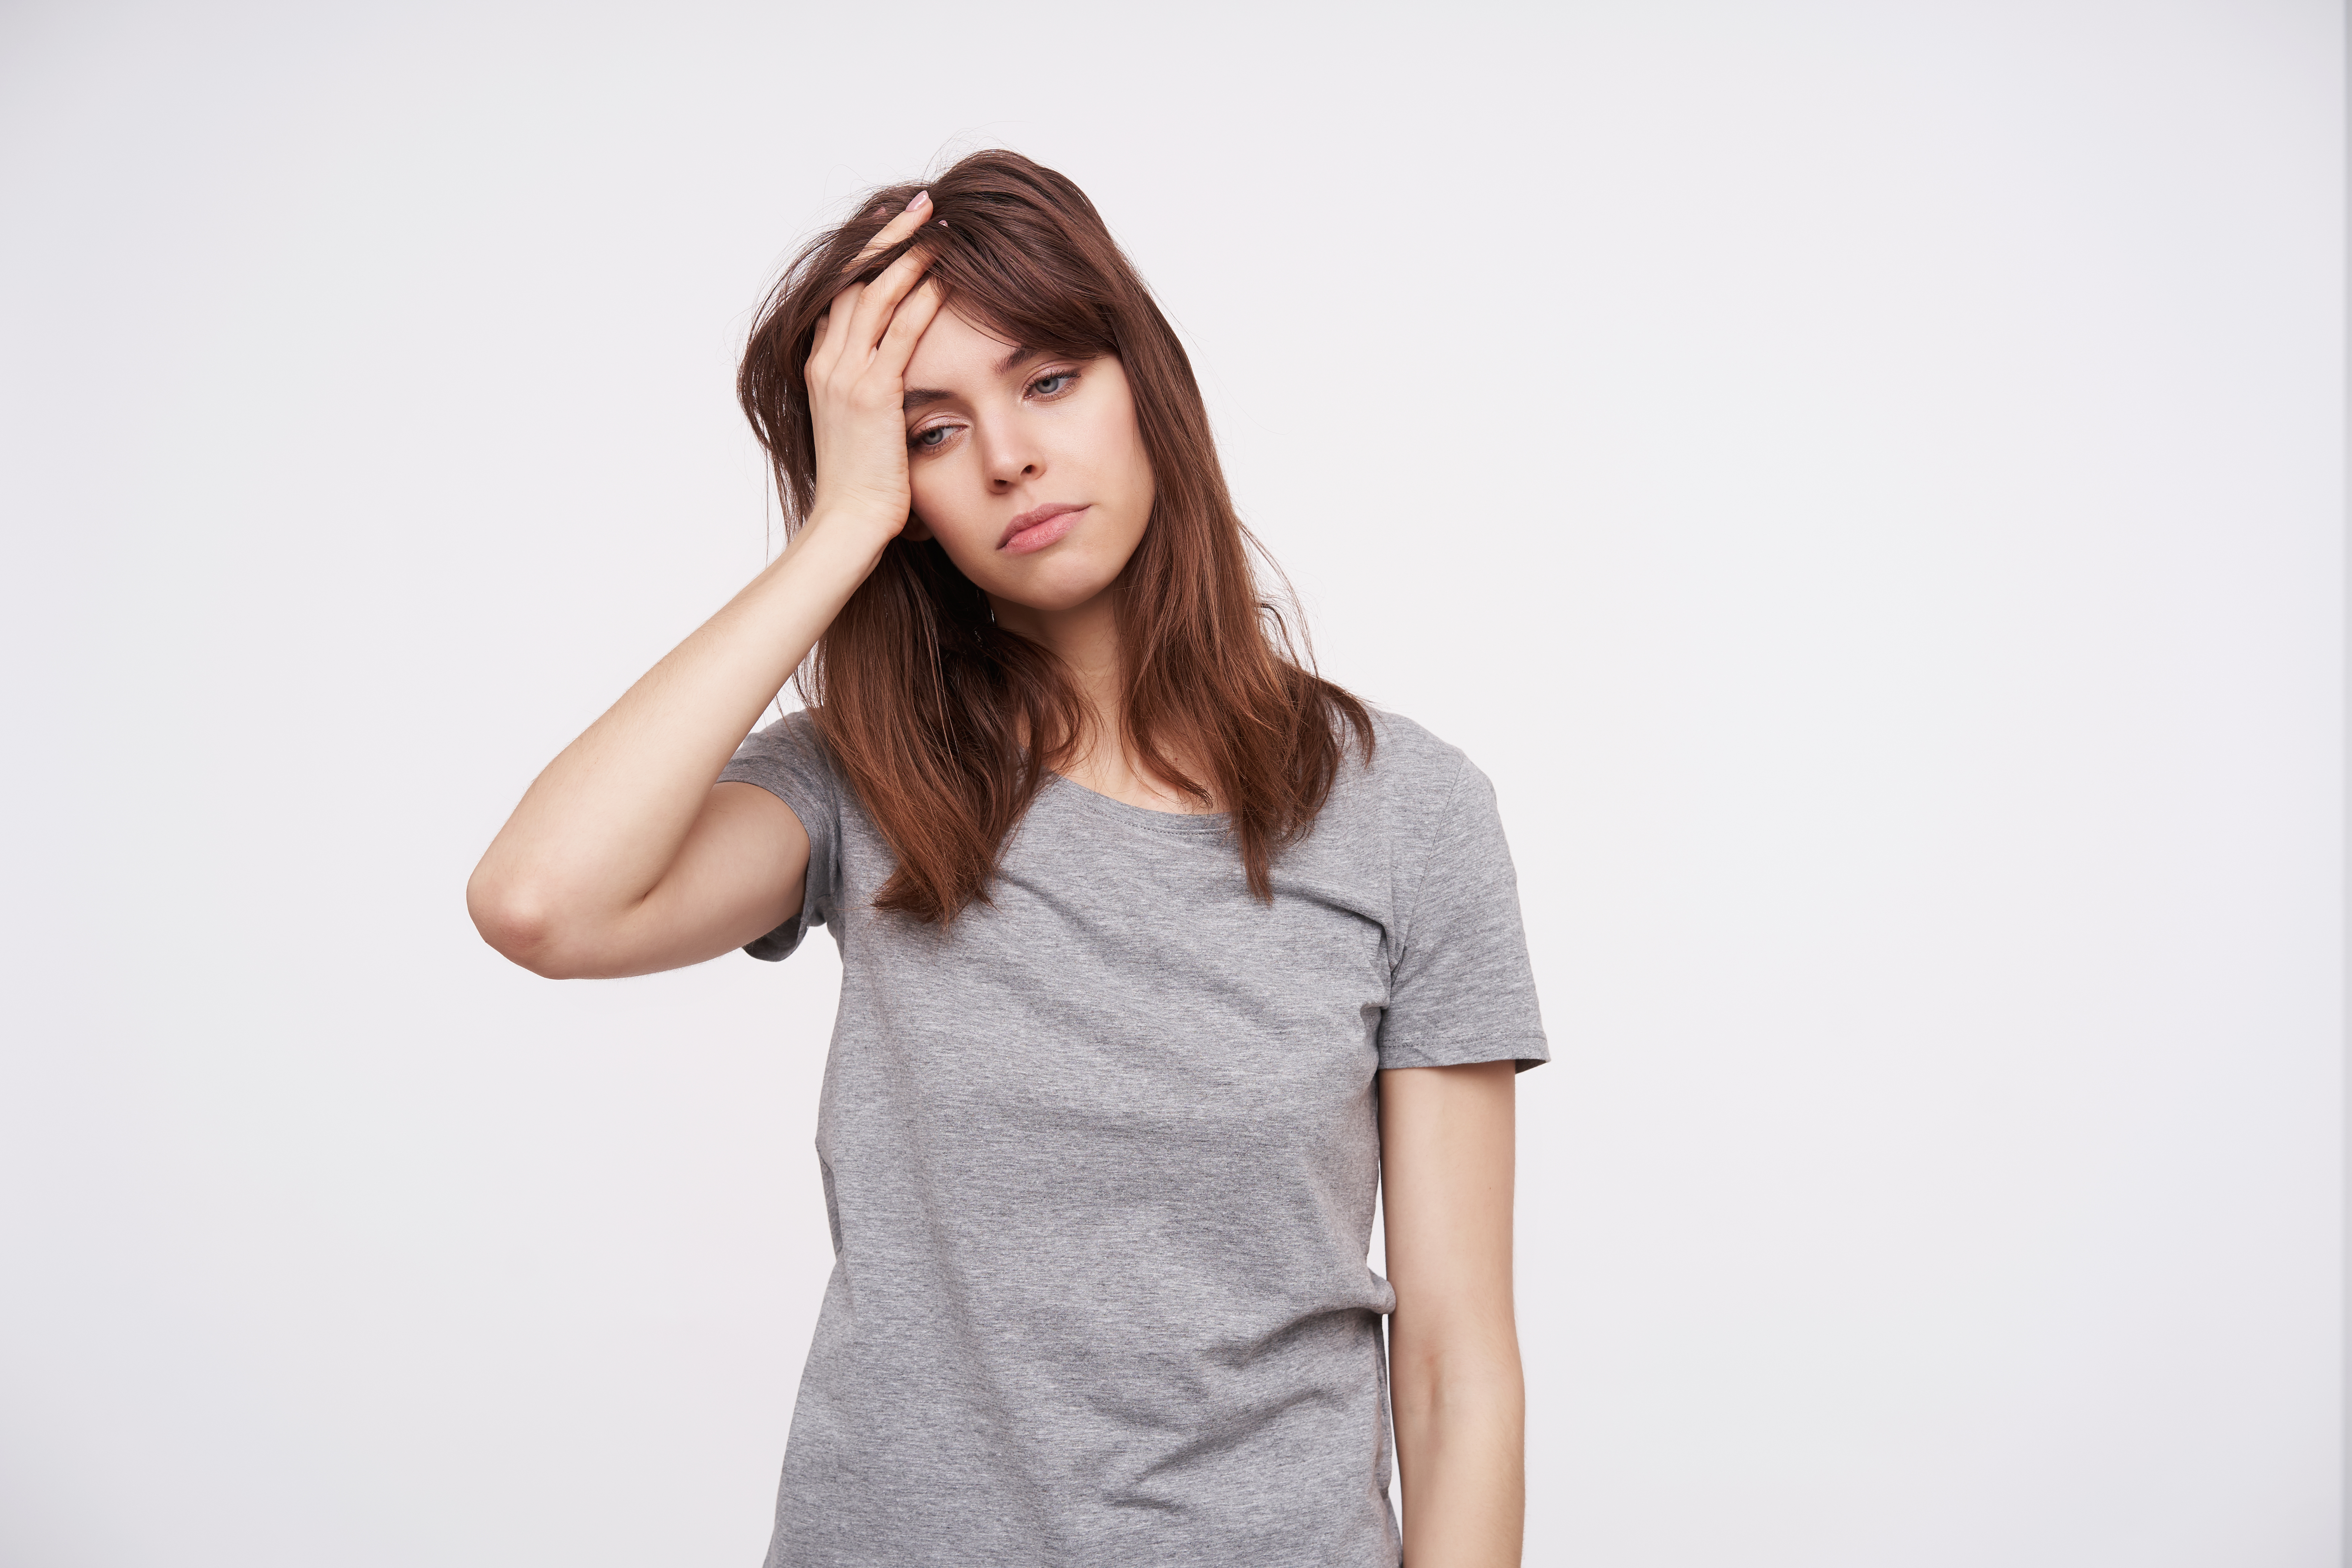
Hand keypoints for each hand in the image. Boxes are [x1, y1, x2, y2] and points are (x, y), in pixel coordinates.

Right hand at [802, 192, 946, 544]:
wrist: (847, 526)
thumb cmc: (862, 491)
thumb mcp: (864, 433)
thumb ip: (874, 401)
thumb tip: (897, 394)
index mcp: (821, 370)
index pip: (843, 295)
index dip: (870, 257)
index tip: (898, 229)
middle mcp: (827, 363)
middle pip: (854, 279)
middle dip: (889, 237)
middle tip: (922, 206)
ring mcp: (845, 375)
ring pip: (875, 293)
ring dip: (908, 252)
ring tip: (939, 221)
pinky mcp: (872, 393)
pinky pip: (900, 330)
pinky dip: (922, 295)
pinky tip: (946, 270)